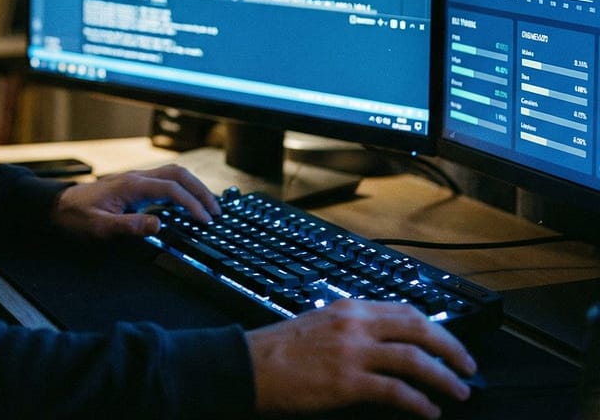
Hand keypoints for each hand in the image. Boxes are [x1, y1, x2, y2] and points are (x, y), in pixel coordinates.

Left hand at [50, 164, 220, 239]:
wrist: (58, 207)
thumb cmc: (77, 218)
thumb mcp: (101, 227)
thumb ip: (130, 226)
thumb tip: (159, 225)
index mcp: (131, 185)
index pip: (171, 189)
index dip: (191, 204)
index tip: (205, 220)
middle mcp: (136, 177)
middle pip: (178, 174)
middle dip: (200, 190)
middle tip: (216, 210)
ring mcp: (136, 179)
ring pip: (173, 173)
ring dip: (193, 186)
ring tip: (208, 205)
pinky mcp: (134, 185)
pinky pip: (165, 180)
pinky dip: (182, 188)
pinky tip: (187, 203)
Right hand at [246, 299, 477, 417]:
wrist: (250, 365)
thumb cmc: (280, 350)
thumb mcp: (320, 325)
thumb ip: (353, 330)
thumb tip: (386, 346)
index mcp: (349, 308)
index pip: (404, 309)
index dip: (435, 326)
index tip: (449, 342)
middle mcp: (355, 324)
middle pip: (417, 327)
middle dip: (450, 347)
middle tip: (468, 365)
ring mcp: (353, 351)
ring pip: (414, 358)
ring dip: (443, 376)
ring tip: (459, 391)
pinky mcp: (348, 381)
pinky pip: (396, 391)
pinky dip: (419, 402)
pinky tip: (429, 412)